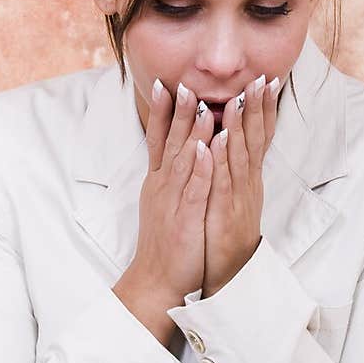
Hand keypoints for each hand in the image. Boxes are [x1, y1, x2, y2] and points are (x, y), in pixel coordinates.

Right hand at [129, 78, 213, 302]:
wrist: (156, 280)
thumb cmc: (164, 243)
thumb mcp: (162, 203)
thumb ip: (169, 177)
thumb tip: (178, 152)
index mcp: (159, 182)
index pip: (158, 139)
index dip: (160, 112)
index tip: (164, 83)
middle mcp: (163, 187)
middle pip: (169, 142)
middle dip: (177, 111)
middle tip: (183, 81)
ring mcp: (173, 202)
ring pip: (183, 161)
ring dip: (192, 132)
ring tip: (202, 105)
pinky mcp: (185, 219)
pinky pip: (194, 190)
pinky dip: (201, 168)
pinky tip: (207, 149)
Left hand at [202, 74, 279, 297]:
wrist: (226, 277)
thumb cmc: (225, 237)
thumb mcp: (233, 199)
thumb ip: (234, 171)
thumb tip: (232, 143)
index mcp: (248, 180)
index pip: (260, 137)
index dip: (264, 109)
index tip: (267, 80)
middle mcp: (248, 186)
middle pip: (255, 141)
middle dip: (258, 109)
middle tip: (262, 77)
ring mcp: (237, 200)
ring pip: (240, 158)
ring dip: (240, 128)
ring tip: (240, 99)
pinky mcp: (223, 215)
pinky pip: (222, 185)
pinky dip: (219, 162)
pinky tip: (215, 143)